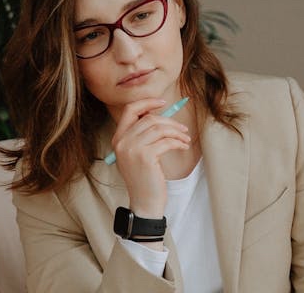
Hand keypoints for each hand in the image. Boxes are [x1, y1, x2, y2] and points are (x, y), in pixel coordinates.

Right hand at [110, 97, 191, 219]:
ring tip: (185, 139)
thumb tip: (159, 113)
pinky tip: (183, 146)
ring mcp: (132, 149)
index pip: (130, 110)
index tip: (163, 103)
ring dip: (177, 132)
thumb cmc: (145, 177)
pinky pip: (166, 141)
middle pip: (149, 118)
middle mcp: (122, 142)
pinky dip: (178, 142)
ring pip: (160, 128)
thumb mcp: (137, 154)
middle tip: (183, 129)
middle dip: (170, 121)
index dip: (147, 102)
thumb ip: (142, 135)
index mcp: (118, 138)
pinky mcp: (145, 156)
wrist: (144, 201)